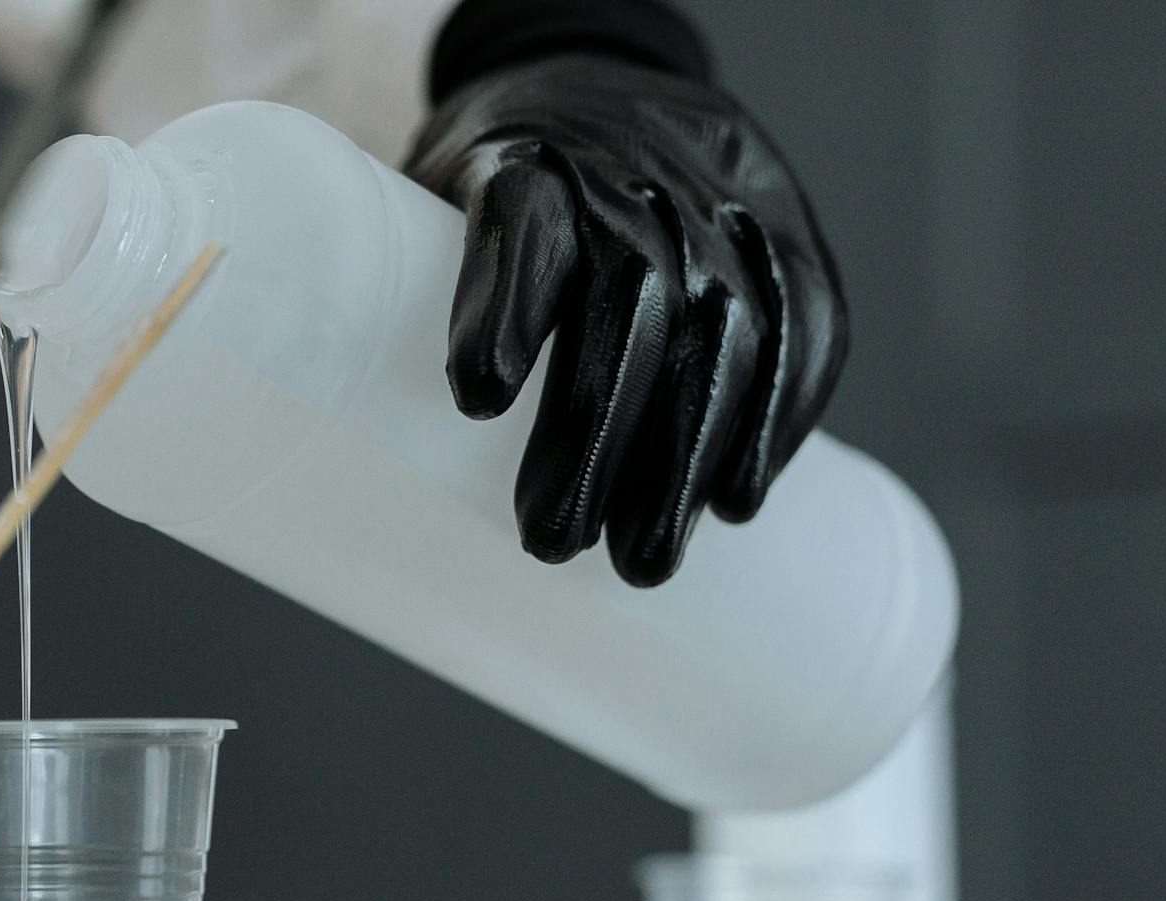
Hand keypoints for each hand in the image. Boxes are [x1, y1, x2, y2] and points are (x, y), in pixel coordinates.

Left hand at [407, 50, 848, 585]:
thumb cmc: (482, 187)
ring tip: (644, 560)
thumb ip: (391, 301)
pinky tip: (737, 497)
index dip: (504, 301)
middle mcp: (626, 172)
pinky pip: (804, 318)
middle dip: (595, 436)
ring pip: (722, 326)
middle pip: (626, 295)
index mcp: (520, 157)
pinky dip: (778, 415)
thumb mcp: (417, 205)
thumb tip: (361, 464)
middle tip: (553, 545)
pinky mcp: (782, 227)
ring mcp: (715, 197)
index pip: (521, 214)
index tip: (477, 396)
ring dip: (686, 458)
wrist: (596, 74)